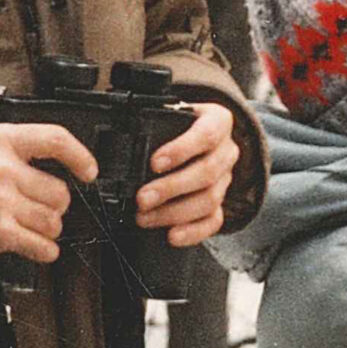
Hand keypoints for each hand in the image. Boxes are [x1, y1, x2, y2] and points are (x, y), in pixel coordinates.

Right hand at [0, 122, 97, 264]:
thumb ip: (10, 142)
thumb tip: (49, 152)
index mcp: (2, 140)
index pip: (55, 140)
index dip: (79, 156)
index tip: (89, 171)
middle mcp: (3, 169)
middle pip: (59, 192)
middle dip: (55, 203)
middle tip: (40, 205)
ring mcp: (1, 202)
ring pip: (53, 220)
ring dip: (49, 226)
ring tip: (32, 224)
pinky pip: (41, 246)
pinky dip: (44, 250)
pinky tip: (39, 247)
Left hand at [134, 101, 238, 249]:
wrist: (203, 134)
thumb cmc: (181, 124)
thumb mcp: (172, 112)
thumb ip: (155, 120)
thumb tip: (120, 132)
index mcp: (218, 122)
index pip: (206, 134)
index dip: (181, 150)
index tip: (154, 163)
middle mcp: (226, 151)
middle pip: (207, 172)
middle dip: (171, 188)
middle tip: (142, 198)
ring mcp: (226, 179)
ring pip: (209, 199)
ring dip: (174, 212)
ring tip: (145, 217)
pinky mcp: (222, 202)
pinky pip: (213, 221)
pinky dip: (193, 231)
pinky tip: (172, 235)